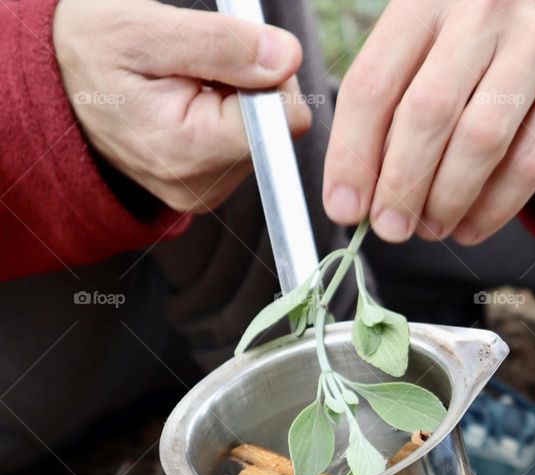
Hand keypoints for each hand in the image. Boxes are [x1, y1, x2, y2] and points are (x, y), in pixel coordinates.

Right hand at [54, 0, 310, 212]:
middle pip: (278, 130)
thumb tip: (287, 58)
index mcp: (190, 151)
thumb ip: (223, 44)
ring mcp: (204, 192)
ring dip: (236, 99)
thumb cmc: (91, 48)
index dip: (267, 75)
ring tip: (184, 85)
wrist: (53, 81)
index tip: (225, 56)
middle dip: (250, 87)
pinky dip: (225, 116)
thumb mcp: (146, 29)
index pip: (285, 119)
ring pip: (264, 137)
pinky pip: (245, 146)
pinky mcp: (206, 188)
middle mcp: (202, 186)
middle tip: (196, 69)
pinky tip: (187, 104)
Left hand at [322, 0, 534, 244]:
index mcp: (426, 0)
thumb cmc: (477, 61)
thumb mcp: (424, 64)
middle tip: (390, 227)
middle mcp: (485, 8)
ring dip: (447, 200)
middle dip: (401, 185)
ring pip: (481, 141)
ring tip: (432, 228)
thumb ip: (386, 118)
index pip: (373, 84)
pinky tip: (471, 226)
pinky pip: (530, 163)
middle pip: (428, 112)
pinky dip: (493, 208)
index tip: (345, 208)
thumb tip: (352, 201)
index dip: (353, 155)